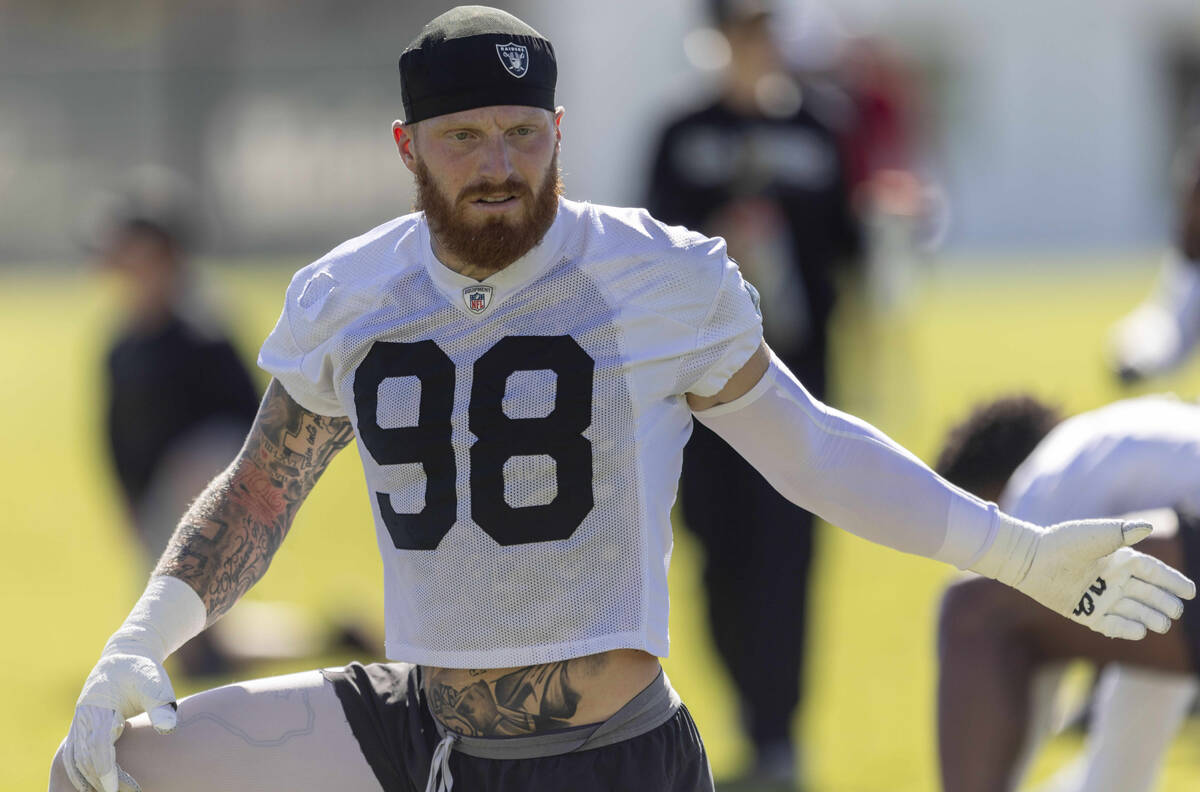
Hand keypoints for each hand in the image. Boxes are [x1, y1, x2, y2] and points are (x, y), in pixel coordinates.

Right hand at [62, 645, 178, 791]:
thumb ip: (161, 705)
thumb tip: (169, 729)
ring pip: (75, 758)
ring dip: (87, 779)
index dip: (104, 768)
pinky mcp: (82, 728)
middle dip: (99, 779)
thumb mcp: (155, 683)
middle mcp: (83, 716)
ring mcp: (79, 723)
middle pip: (83, 756)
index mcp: (98, 706)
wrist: (126, 657)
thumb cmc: (143, 671)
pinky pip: (74, 755)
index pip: (96, 744)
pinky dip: (81, 773)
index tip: (115, 788)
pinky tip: (95, 786)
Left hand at [1009, 520, 1195, 638]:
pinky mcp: (1086, 613)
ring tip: (1162, 624)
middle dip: (1164, 603)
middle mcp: (1113, 580)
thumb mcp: (1095, 535)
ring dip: (1149, 618)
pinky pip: (1112, 625)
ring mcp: (1101, 598)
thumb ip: (1122, 533)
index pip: (1154, 573)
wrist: (1032, 560)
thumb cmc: (1063, 543)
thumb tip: (1148, 526)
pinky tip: (1140, 631)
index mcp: (1119, 560)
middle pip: (1148, 595)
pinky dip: (1126, 629)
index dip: (1172, 582)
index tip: (1190, 593)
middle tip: (1175, 612)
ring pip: (1134, 611)